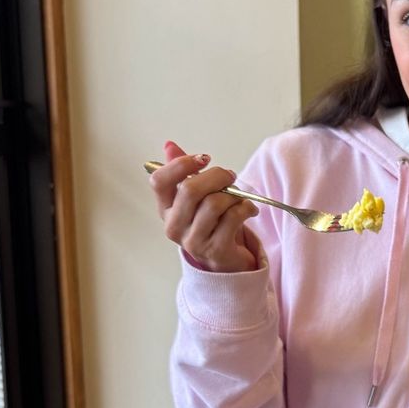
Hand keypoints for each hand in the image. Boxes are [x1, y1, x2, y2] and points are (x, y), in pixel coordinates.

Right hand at [149, 140, 259, 272]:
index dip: (181, 164)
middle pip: (190, 189)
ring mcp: (193, 241)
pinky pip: (233, 218)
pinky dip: (246, 208)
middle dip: (216, 176)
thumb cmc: (211, 225)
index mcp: (165, 210)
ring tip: (240, 197)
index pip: (159, 181)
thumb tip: (169, 145)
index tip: (204, 159)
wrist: (226, 262)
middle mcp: (174, 226)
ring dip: (233, 195)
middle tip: (230, 176)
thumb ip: (183, 172)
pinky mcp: (215, 250)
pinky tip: (249, 209)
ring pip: (214, 203)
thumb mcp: (195, 198)